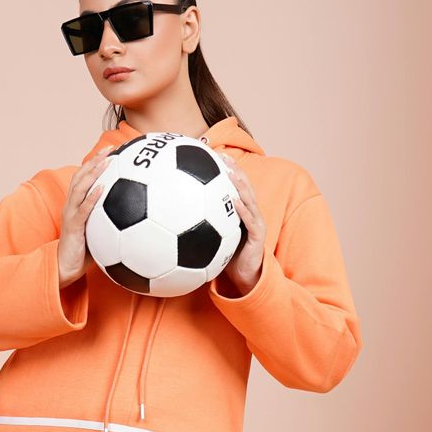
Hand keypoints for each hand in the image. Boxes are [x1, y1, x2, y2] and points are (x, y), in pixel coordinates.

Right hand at [58, 148, 114, 288]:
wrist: (66, 269)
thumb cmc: (83, 253)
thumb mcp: (99, 233)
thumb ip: (110, 222)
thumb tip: (135, 217)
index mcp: (76, 205)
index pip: (84, 178)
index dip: (95, 162)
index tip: (111, 150)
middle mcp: (71, 206)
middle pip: (81, 177)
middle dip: (95, 161)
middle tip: (110, 148)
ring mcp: (71, 216)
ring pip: (80, 189)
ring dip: (93, 173)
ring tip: (106, 162)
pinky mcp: (73, 228)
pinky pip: (83, 211)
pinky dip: (92, 198)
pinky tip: (103, 189)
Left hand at [214, 150, 264, 295]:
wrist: (245, 277)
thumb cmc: (227, 258)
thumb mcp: (212, 238)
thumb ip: (200, 224)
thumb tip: (173, 216)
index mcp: (242, 211)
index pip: (236, 185)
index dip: (228, 169)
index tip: (214, 154)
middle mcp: (251, 213)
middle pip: (245, 186)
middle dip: (235, 169)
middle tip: (222, 156)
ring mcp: (256, 223)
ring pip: (250, 199)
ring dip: (240, 184)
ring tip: (229, 172)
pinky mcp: (258, 236)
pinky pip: (250, 220)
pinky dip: (242, 209)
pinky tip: (233, 200)